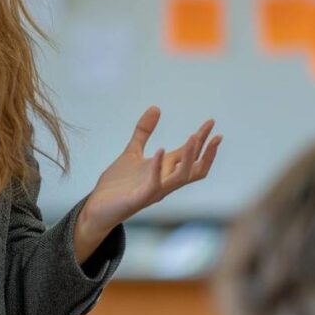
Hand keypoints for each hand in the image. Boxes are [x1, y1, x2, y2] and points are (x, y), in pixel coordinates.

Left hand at [77, 107, 220, 245]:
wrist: (97, 207)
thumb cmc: (117, 184)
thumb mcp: (132, 152)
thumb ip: (144, 132)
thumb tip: (156, 107)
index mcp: (165, 171)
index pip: (189, 155)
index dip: (201, 139)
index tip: (211, 122)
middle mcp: (165, 181)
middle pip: (194, 169)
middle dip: (207, 152)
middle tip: (216, 135)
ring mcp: (155, 191)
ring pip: (182, 177)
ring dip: (189, 158)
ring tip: (193, 137)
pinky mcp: (140, 198)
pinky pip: (155, 184)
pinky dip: (159, 167)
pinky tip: (161, 150)